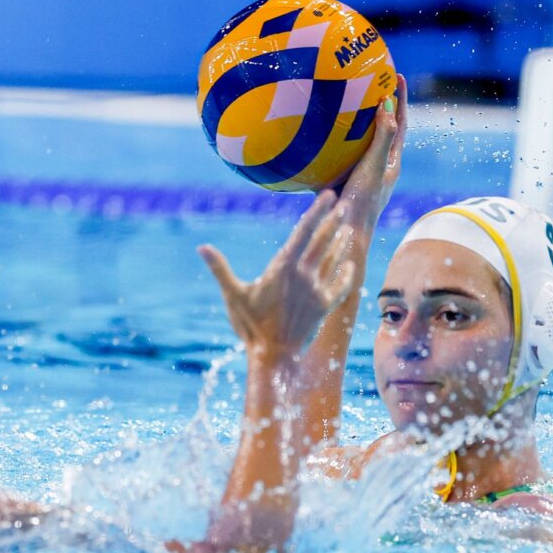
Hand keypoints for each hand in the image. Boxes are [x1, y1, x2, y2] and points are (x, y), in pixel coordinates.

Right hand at [199, 189, 356, 356]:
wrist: (274, 356)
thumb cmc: (250, 326)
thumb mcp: (234, 295)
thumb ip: (220, 269)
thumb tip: (201, 248)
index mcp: (283, 267)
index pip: (304, 231)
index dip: (318, 211)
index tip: (329, 196)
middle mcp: (304, 275)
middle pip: (323, 241)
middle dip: (334, 221)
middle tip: (344, 204)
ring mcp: (317, 290)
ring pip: (333, 260)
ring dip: (340, 243)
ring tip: (347, 228)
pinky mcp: (324, 307)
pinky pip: (341, 286)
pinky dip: (346, 274)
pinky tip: (350, 265)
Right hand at [335, 73, 407, 237]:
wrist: (343, 235)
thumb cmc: (362, 203)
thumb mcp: (374, 168)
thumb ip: (381, 139)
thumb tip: (388, 106)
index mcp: (391, 162)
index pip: (400, 123)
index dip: (400, 99)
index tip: (395, 74)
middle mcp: (377, 167)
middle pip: (381, 129)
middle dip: (379, 106)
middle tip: (371, 82)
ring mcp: (358, 175)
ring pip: (357, 142)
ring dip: (353, 123)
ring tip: (343, 102)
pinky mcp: (340, 182)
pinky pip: (335, 157)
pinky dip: (328, 143)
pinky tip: (311, 136)